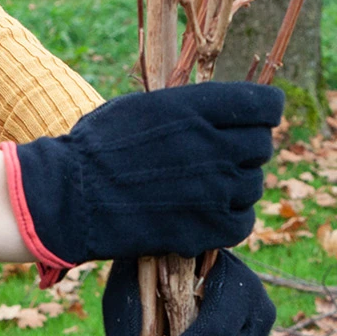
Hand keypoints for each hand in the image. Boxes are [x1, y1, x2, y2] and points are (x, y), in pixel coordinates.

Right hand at [10, 83, 283, 276]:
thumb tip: (228, 113)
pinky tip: (212, 214)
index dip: (265, 112)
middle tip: (224, 157)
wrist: (71, 197)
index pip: (265, 105)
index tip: (257, 119)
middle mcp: (212, 147)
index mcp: (196, 109)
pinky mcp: (205, 230)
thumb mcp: (145, 106)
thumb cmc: (100, 146)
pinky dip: (233, 219)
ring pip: (254, 186)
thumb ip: (191, 108)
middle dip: (248, 150)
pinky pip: (243, 223)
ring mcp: (212, 192)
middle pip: (262, 147)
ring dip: (239, 186)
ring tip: (210, 187)